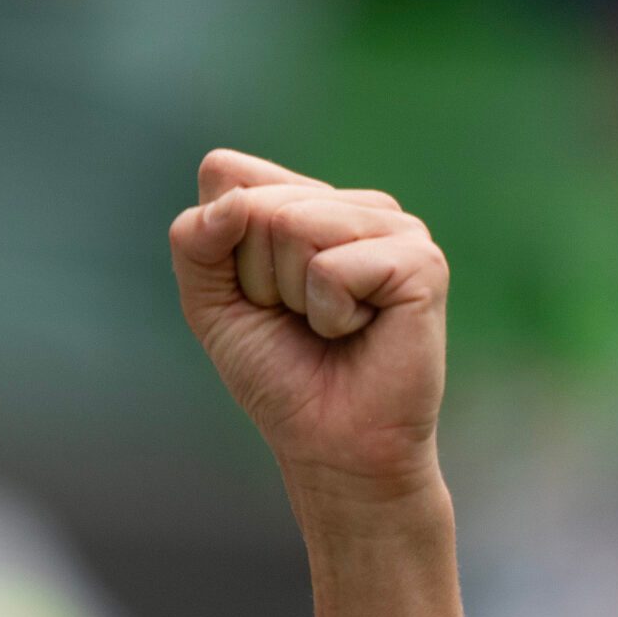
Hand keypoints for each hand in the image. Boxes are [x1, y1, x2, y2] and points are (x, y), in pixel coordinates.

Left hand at [168, 150, 449, 507]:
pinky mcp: (421, 261)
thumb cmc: (278, 371)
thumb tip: (235, 202)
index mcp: (306, 199)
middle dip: (256, 277)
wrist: (329, 442)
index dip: (218, 245)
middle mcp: (354, 203)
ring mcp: (395, 226)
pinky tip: (361, 331)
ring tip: (328, 324)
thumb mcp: (210, 302)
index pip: (226, 174)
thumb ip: (195, 241)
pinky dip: (329, 314)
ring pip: (294, 224)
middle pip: (257, 203)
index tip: (253, 294)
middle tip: (294, 319)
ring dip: (291, 294)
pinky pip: (332, 267)